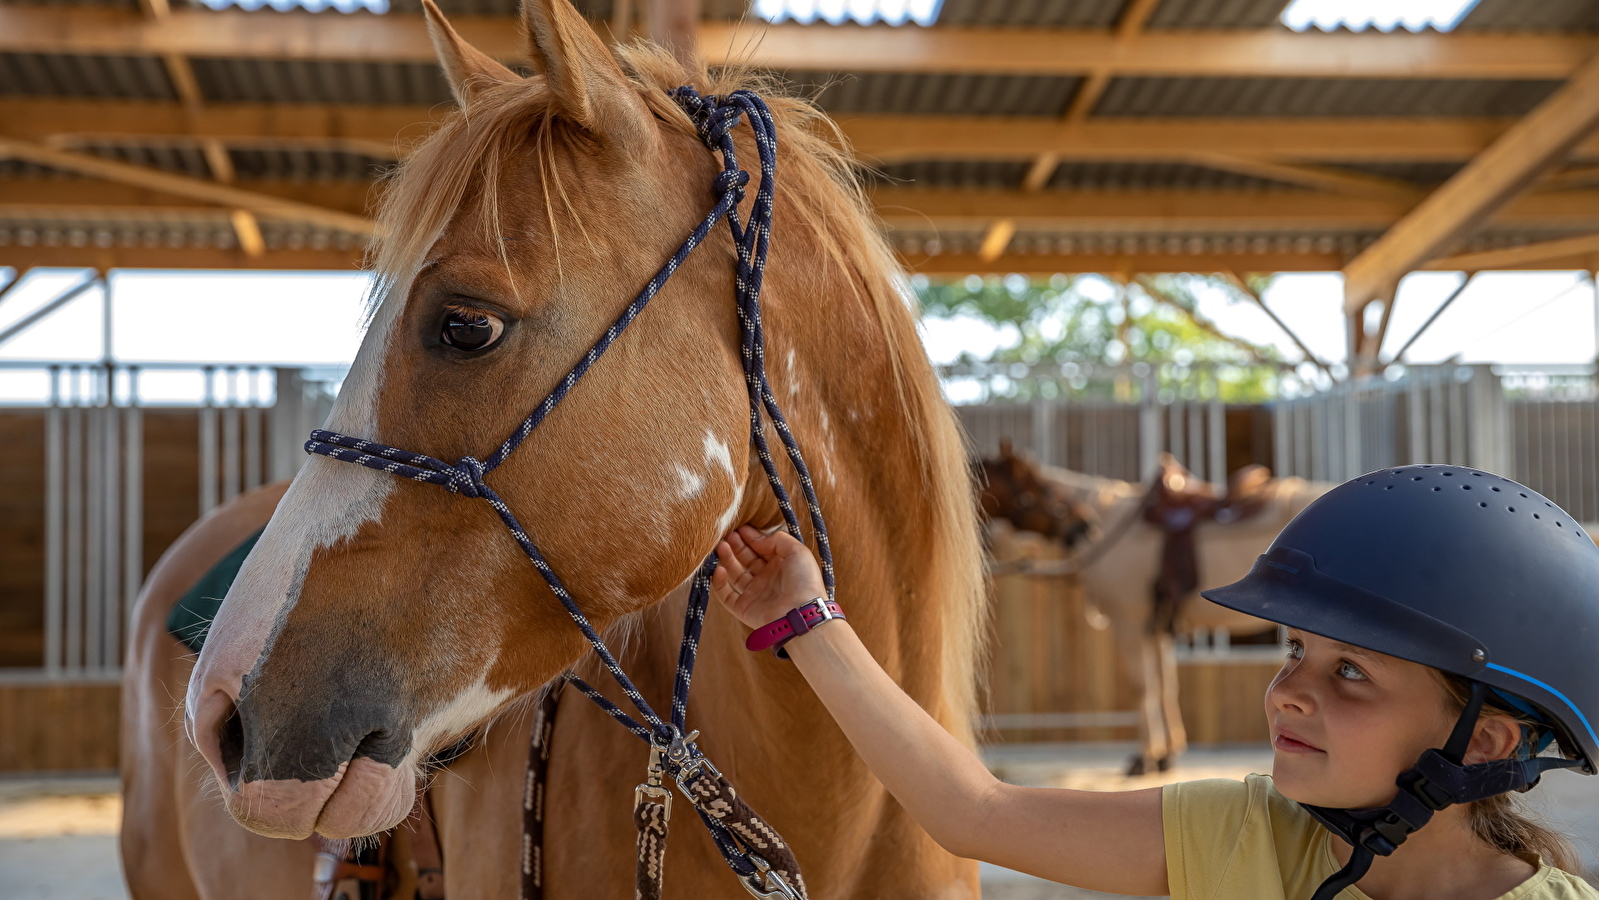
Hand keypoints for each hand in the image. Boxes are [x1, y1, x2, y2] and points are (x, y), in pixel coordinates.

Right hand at [711, 525, 828, 629]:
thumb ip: (778, 540)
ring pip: (735, 574)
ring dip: (727, 559)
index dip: (751, 538)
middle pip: (747, 559)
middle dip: (737, 546)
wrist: (800, 614)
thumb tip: (758, 539)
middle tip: (727, 535)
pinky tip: (720, 569)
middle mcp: (767, 579)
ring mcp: (754, 594)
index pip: (762, 548)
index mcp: (781, 565)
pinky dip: (719, 583)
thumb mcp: (798, 551)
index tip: (740, 528)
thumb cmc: (803, 581)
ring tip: (721, 546)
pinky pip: (726, 595)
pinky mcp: (743, 608)